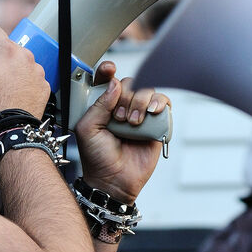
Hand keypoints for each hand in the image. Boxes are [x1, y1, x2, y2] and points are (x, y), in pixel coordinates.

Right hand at [0, 24, 49, 123]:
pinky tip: (12, 95)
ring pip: (19, 61)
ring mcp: (37, 71)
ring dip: (9, 68)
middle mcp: (25, 55)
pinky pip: (29, 76)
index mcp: (5, 49)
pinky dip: (21, 81)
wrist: (10, 129)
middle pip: (6, 46)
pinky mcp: (43, 85)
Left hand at [74, 61, 169, 204]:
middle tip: (119, 117)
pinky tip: (151, 114)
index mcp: (102, 105)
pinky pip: (164, 104)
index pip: (107, 80)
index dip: (108, 71)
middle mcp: (121, 107)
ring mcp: (140, 115)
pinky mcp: (156, 124)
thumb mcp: (87, 129)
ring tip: (133, 123)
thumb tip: (115, 83)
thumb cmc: (97, 158)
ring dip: (140, 102)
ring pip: (148, 91)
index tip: (110, 70)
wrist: (113, 181)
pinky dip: (159, 103)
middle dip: (126, 96)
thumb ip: (99, 104)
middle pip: (131, 82)